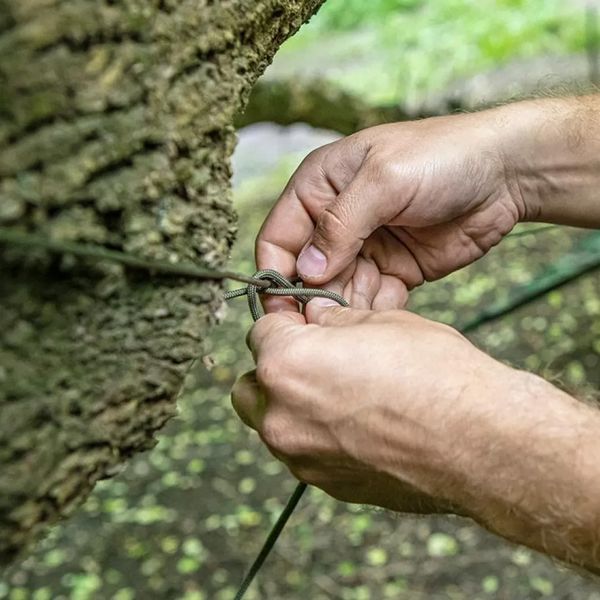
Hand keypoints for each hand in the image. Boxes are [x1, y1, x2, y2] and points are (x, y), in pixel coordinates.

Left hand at [231, 303, 599, 570]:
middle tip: (311, 358)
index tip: (301, 323)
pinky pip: (304, 452)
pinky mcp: (326, 484)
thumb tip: (318, 320)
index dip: (284, 322)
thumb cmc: (436, 376)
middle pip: (252, 385)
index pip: (260, 331)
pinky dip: (316, 436)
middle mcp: (281, 416)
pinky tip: (358, 425)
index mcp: (286, 364)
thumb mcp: (382, 322)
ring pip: (272, 423)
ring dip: (290, 405)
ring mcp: (301, 457)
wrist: (481, 443)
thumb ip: (335, 321)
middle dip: (273, 369)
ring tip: (339, 394)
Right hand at [256, 110, 526, 311]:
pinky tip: (381, 323)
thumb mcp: (384, 179)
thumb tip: (305, 270)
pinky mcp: (393, 270)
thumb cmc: (443, 156)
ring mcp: (365, 247)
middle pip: (304, 273)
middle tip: (323, 329)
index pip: (278, 237)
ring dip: (341, 312)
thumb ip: (341, 223)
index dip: (275, 274)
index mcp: (319, 187)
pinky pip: (371, 300)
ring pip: (336, 291)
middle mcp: (336, 220)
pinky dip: (372, 314)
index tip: (282, 311)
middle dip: (310, 301)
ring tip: (354, 329)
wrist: (508, 173)